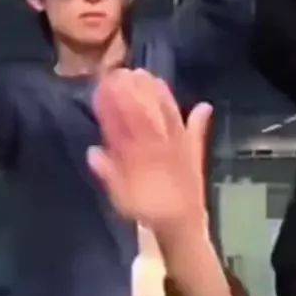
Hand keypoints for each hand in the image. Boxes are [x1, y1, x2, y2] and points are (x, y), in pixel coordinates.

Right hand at [87, 69, 211, 238]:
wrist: (179, 224)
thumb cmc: (148, 210)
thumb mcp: (122, 195)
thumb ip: (109, 172)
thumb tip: (93, 151)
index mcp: (140, 154)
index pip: (125, 122)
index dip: (116, 101)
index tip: (107, 84)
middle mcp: (160, 145)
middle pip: (147, 112)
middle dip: (135, 90)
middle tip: (124, 72)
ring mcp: (178, 147)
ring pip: (168, 115)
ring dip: (158, 94)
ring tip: (148, 76)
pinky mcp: (192, 153)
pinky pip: (194, 131)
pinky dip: (196, 117)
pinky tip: (203, 105)